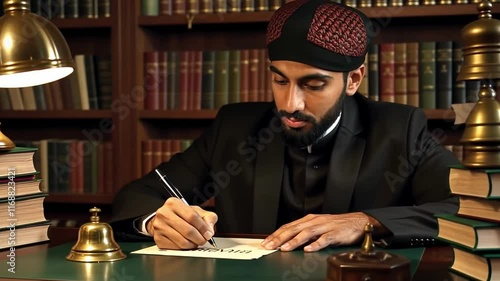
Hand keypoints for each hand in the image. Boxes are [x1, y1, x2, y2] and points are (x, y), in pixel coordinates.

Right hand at [146, 197, 217, 249]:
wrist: (162, 221)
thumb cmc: (180, 216)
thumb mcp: (195, 211)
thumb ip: (207, 217)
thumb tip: (209, 230)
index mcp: (174, 203)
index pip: (192, 216)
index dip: (203, 227)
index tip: (208, 233)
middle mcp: (164, 214)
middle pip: (188, 230)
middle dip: (200, 238)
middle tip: (204, 240)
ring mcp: (159, 227)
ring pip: (182, 241)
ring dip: (193, 244)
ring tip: (196, 242)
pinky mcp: (158, 239)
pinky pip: (176, 248)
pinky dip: (184, 249)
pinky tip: (186, 244)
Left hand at [261, 212, 385, 251]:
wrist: (357, 222)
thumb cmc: (337, 225)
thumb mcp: (318, 226)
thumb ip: (304, 232)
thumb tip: (287, 240)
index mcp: (309, 219)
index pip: (288, 226)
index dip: (276, 234)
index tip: (266, 242)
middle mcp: (315, 221)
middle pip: (294, 229)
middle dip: (280, 238)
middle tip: (269, 246)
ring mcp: (324, 227)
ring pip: (306, 233)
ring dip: (294, 241)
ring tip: (285, 248)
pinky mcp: (335, 233)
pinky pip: (324, 239)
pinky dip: (316, 244)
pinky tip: (308, 249)